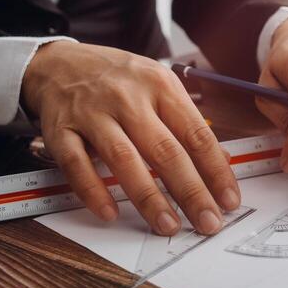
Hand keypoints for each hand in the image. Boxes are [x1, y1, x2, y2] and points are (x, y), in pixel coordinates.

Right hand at [22, 42, 239, 235]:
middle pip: (166, 151)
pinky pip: (77, 164)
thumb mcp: (159, 87)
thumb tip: (222, 160)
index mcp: (161, 86)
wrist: (58, 62)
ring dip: (149, 198)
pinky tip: (110, 213)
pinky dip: (93, 191)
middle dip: (190, 192)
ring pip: (125, 159)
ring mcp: (92, 113)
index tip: (229, 201)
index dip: (216, 172)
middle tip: (208, 223)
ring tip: (168, 225)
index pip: (197, 135)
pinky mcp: (60, 129)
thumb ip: (188, 122)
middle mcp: (128, 98)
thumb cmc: (118, 79)